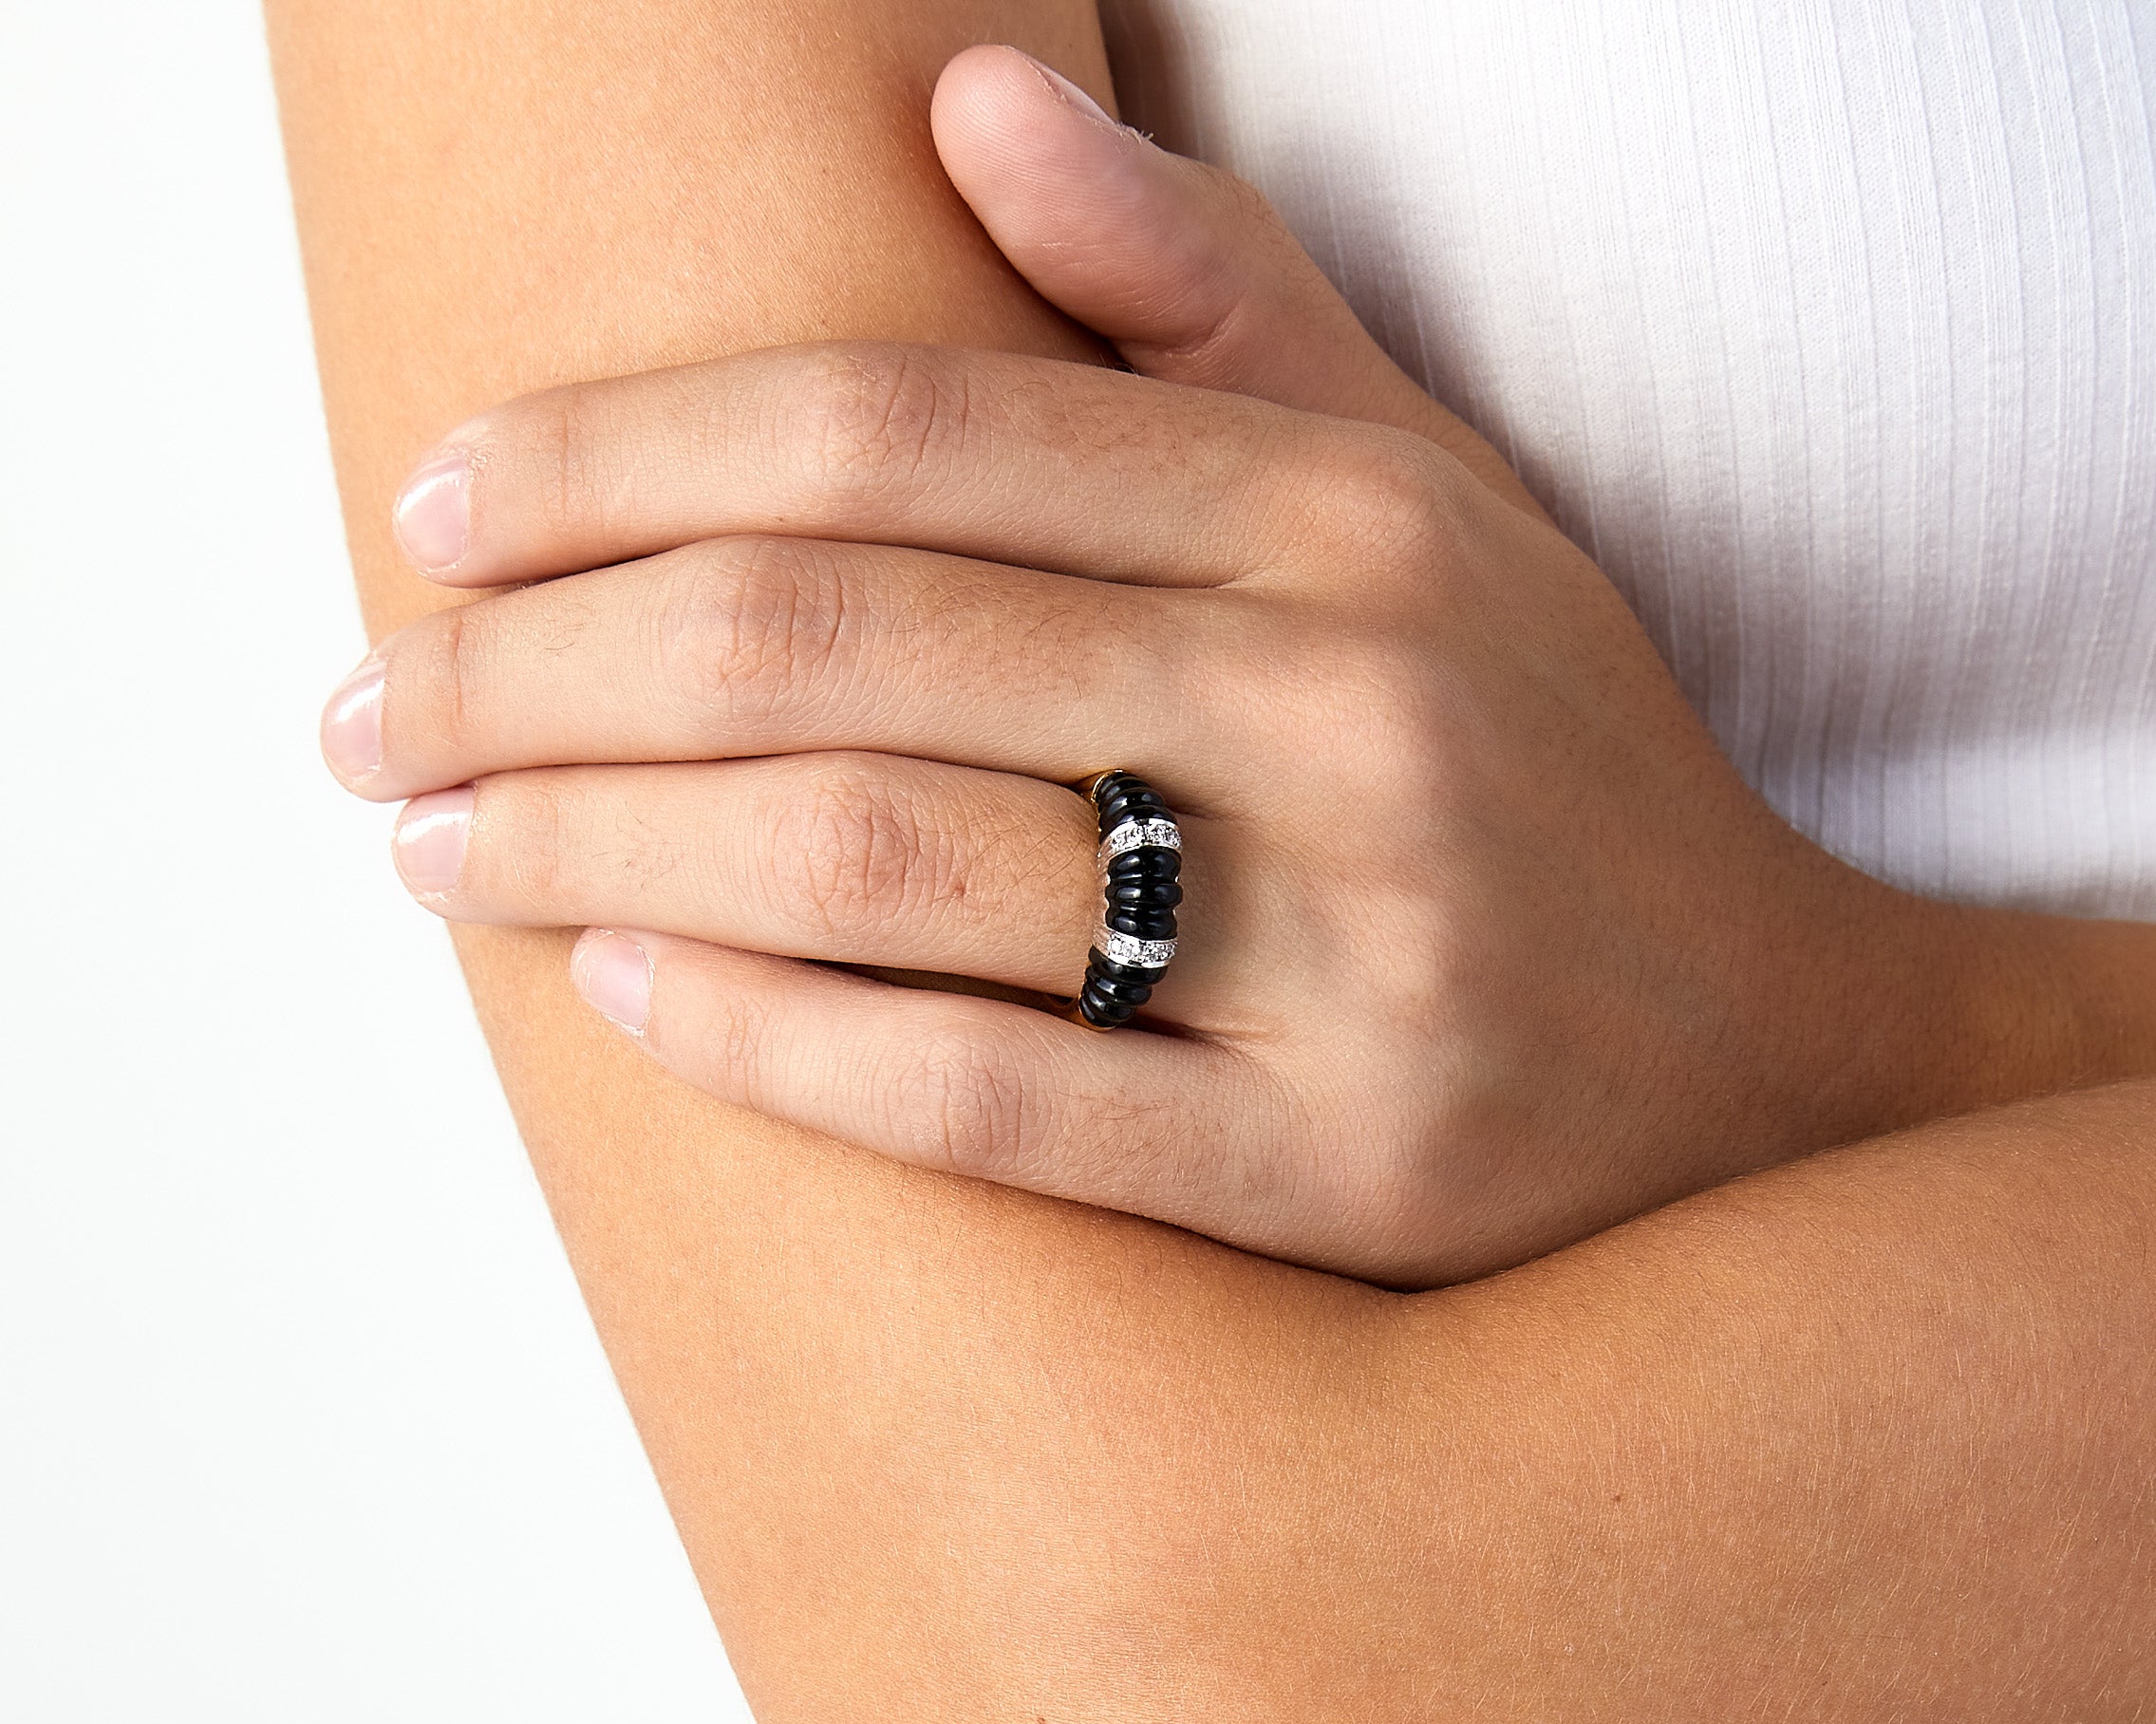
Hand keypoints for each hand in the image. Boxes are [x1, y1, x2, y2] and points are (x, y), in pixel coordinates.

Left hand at [320, 49, 2008, 1284]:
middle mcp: (1359, 708)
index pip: (897, 433)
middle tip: (367, 708)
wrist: (1775, 1065)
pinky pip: (994, 1097)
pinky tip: (625, 1001)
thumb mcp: (1430, 503)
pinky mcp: (1345, 1168)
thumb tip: (963, 110)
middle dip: (539, 667)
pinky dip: (772, 1042)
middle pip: (837, 637)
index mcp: (1350, 520)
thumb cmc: (1554, 774)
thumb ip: (1214, 301)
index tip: (441, 510)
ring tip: (435, 851)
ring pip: (884, 859)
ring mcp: (1360, 952)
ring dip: (599, 850)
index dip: (620, 458)